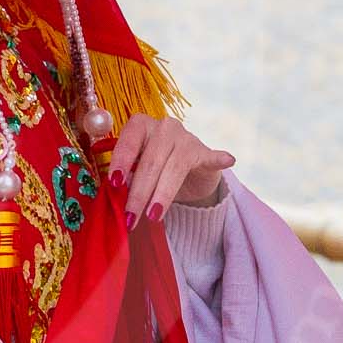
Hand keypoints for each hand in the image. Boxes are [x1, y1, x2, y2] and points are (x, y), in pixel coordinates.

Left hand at [109, 114, 233, 226]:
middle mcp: (164, 127)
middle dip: (138, 193)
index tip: (115, 183)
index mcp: (141, 126)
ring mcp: (187, 138)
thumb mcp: (136, 172)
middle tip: (130, 217)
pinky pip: (212, 157)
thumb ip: (126, 177)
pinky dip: (219, 158)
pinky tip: (228, 160)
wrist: (187, 172)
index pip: (129, 140)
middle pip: (150, 161)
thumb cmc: (153, 171)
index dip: (121, 161)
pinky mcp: (206, 153)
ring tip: (153, 216)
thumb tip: (113, 194)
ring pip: (173, 168)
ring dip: (162, 195)